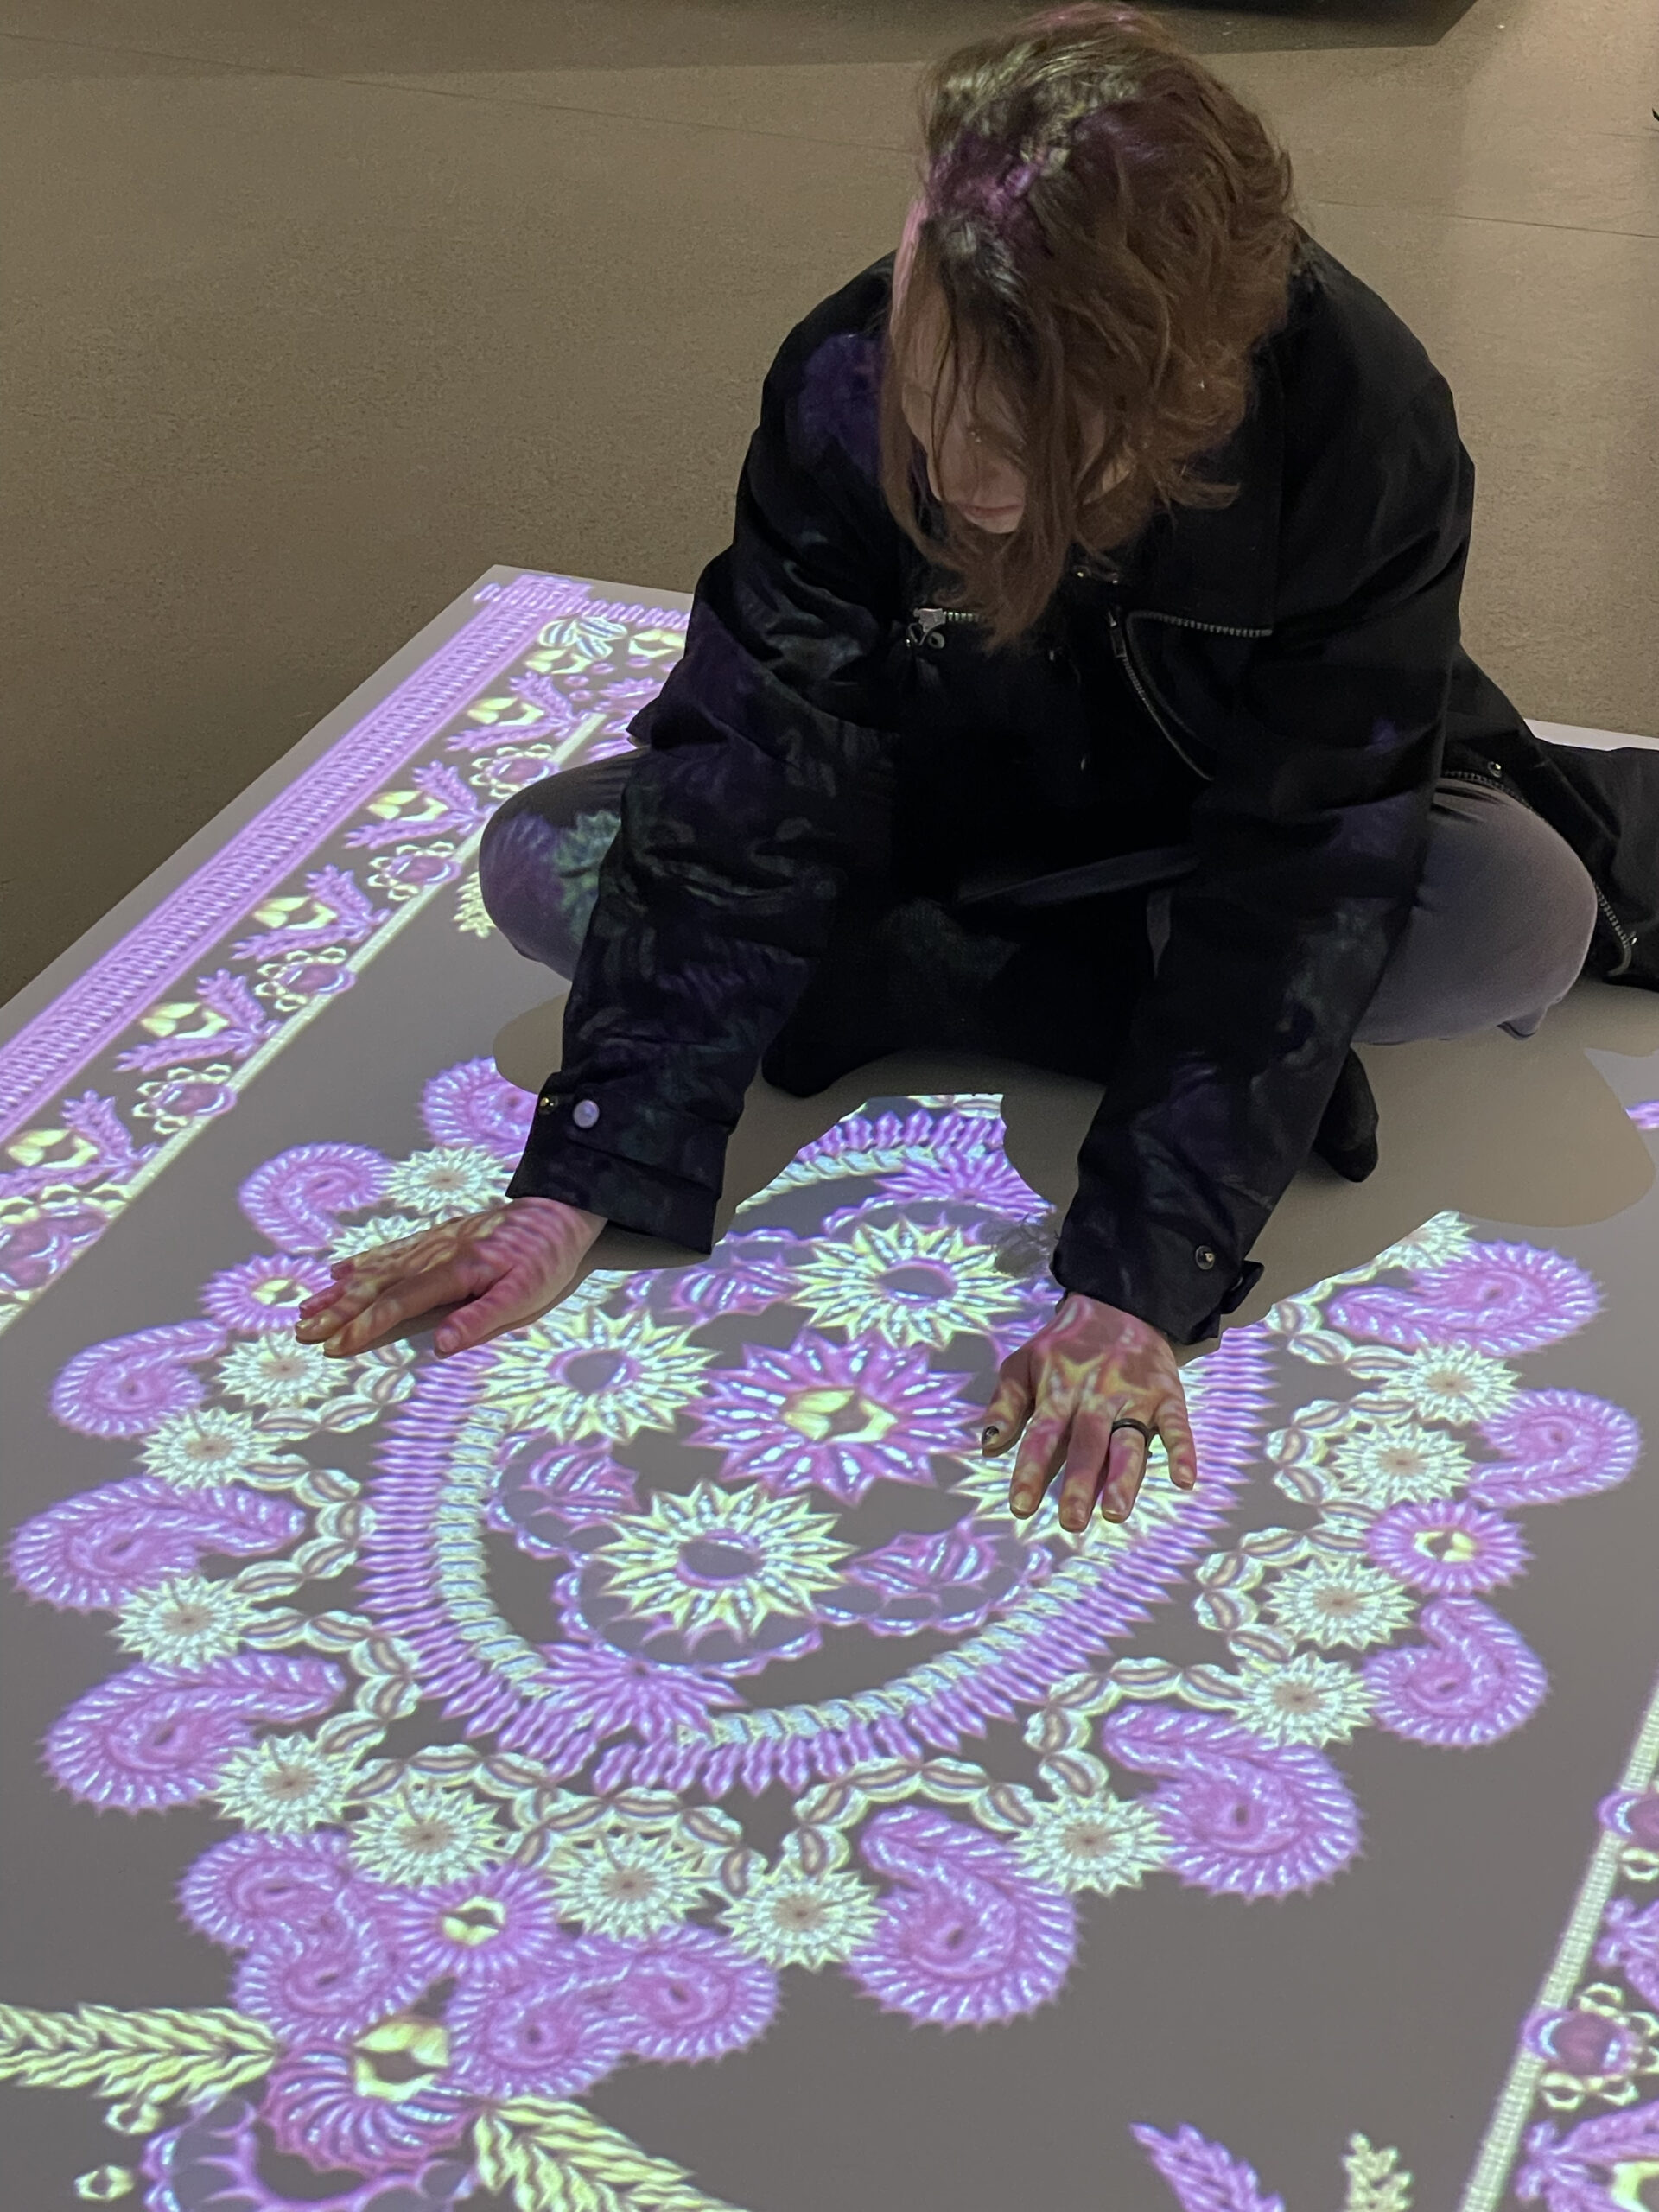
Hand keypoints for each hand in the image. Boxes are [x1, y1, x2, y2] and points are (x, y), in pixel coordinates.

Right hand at [293, 1197, 604, 1358]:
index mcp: (456, 1270)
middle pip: (377, 1285)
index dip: (366, 1325)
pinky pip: (390, 1250)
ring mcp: (432, 1243)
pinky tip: (338, 1271)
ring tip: (306, 1308)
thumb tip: (440, 1346)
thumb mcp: (525, 1295)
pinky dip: (361, 1262)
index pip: (400, 1302)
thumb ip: (481, 1319)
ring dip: (339, 1290)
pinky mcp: (436, 1237)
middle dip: (337, 1310)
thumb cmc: (544, 1259)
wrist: (557, 1210)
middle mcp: (435, 1254)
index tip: (336, 1345)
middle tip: (304, 1332)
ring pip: (376, 1268)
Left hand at [981, 1292, 1196, 1529]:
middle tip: (1071, 1520)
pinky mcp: (1166, 1395)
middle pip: (1086, 1444)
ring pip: (1128, 1441)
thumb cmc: (1065, 1344)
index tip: (1021, 1505)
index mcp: (1059, 1390)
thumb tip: (988, 1445)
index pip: (1042, 1435)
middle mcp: (1097, 1397)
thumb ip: (1006, 1402)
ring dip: (1123, 1476)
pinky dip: (1183, 1451)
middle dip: (1078, 1482)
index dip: (1031, 1469)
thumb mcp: (1024, 1362)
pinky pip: (1177, 1425)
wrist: (1120, 1305)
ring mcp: (1134, 1397)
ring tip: (1115, 1511)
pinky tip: (1184, 1479)